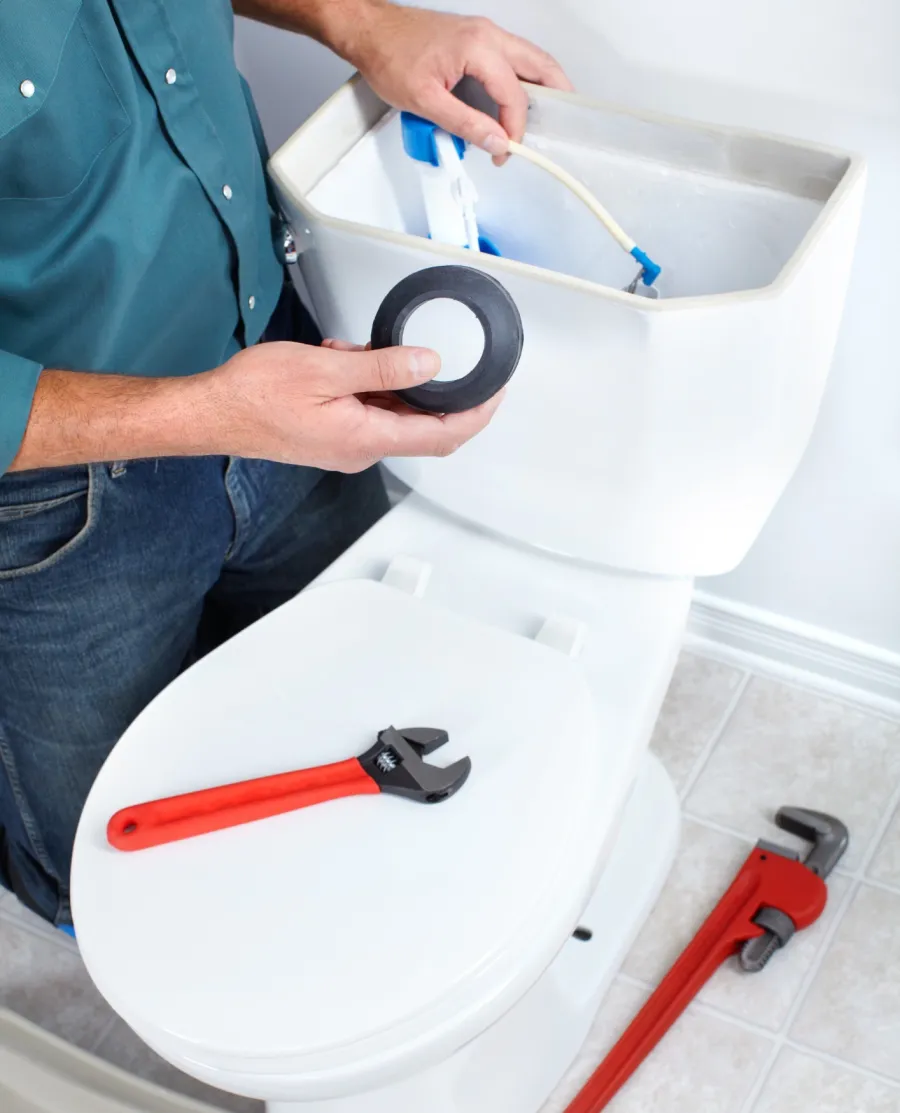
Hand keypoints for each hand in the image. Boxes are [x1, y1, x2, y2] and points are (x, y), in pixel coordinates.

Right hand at [206, 338, 502, 470]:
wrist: (213, 413)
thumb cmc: (255, 395)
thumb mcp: (327, 369)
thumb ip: (384, 368)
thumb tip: (430, 365)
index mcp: (367, 438)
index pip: (443, 434)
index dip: (477, 414)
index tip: (496, 391)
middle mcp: (362, 450)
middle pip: (423, 426)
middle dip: (435, 390)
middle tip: (444, 358)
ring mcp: (347, 445)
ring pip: (394, 414)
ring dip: (392, 381)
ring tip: (361, 351)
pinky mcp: (333, 435)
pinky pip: (368, 411)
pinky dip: (369, 384)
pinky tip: (346, 360)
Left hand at [345, 5, 572, 163]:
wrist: (370, 31)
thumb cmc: (390, 56)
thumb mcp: (426, 101)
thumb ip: (465, 124)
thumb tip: (495, 141)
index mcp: (477, 47)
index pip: (513, 94)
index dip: (514, 128)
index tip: (505, 151)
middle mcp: (487, 34)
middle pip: (538, 64)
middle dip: (555, 95)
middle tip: (561, 123)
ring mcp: (483, 32)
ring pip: (528, 57)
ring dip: (541, 85)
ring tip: (545, 113)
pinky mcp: (475, 36)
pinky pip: (511, 55)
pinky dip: (522, 76)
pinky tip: (518, 96)